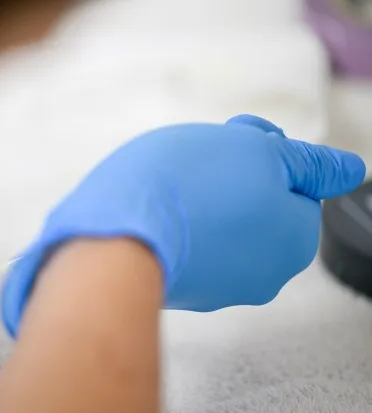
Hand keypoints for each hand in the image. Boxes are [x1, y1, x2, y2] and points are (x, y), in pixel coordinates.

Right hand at [0, 115, 365, 336]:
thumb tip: (348, 171)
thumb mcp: (259, 152)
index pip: (294, 186)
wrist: (116, 238)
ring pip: (220, 225)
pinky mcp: (179, 289)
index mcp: (294, 241)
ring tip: (171, 185)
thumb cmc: (188, 188)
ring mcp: (218, 287)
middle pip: (258, 206)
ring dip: (202, 198)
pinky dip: (178, 225)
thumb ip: (310, 163)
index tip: (233, 148)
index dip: (263, 156)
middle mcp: (264, 274)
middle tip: (200, 160)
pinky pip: (189, 245)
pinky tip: (157, 211)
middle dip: (234, 177)